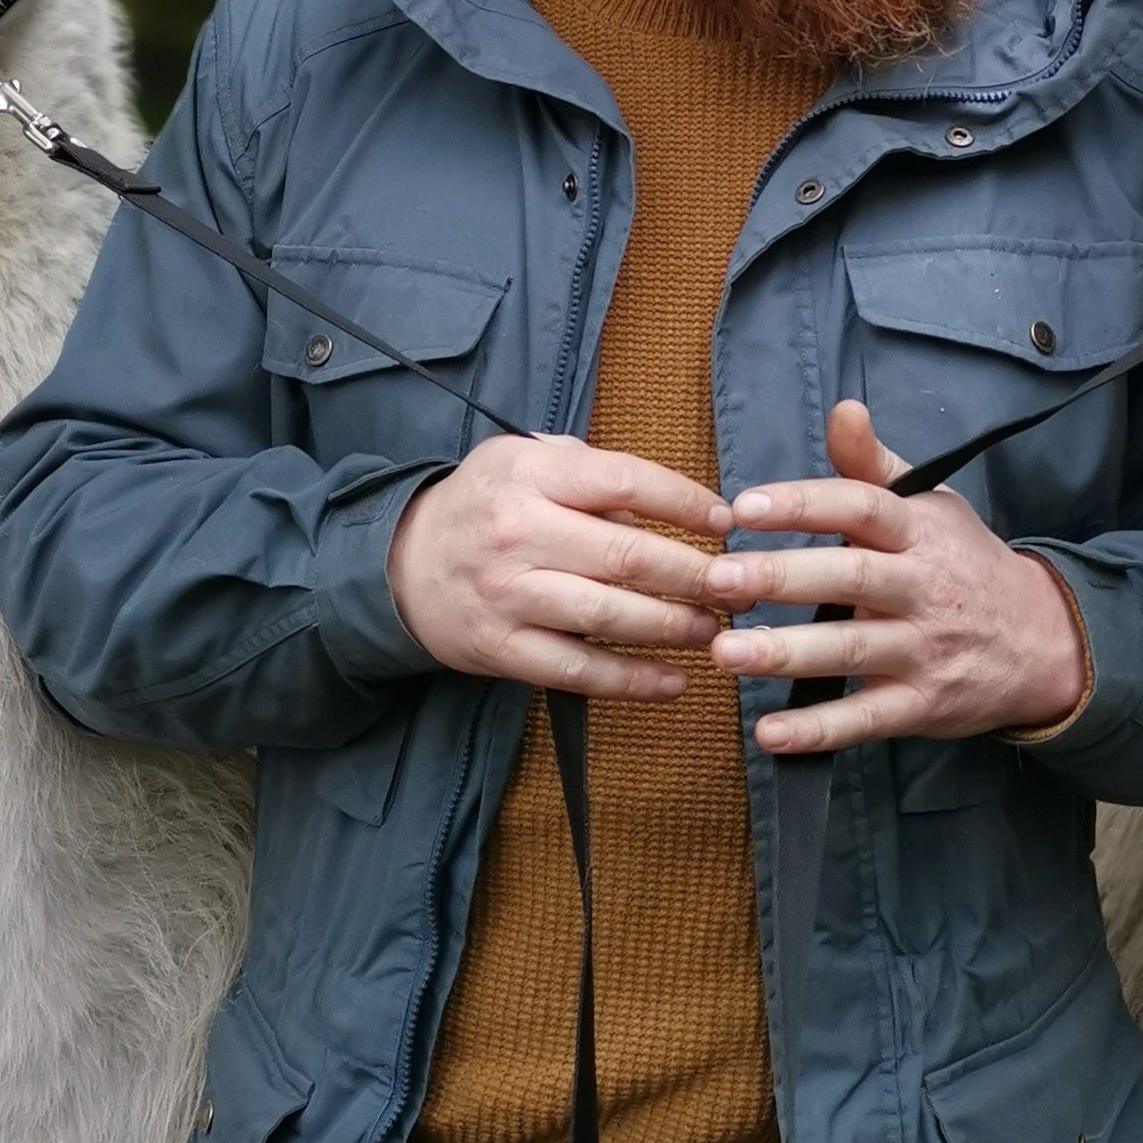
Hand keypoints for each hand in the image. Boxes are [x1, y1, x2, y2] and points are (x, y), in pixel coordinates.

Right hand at [386, 436, 738, 699]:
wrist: (400, 564)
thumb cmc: (485, 505)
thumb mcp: (527, 461)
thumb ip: (593, 475)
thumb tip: (671, 509)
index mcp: (532, 474)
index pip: (626, 482)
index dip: (685, 502)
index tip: (727, 522)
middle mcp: (519, 532)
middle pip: (627, 556)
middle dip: (697, 575)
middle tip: (742, 587)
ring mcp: (508, 595)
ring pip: (609, 616)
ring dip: (674, 627)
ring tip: (716, 631)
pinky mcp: (500, 649)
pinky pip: (578, 670)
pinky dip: (632, 681)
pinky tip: (674, 681)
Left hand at [707, 402, 1087, 752]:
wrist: (1044, 641)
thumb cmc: (963, 563)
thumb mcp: (932, 505)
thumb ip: (873, 465)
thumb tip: (842, 409)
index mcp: (918, 531)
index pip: (859, 508)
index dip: (802, 504)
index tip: (743, 507)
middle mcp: (923, 587)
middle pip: (850, 578)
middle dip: (782, 578)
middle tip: (720, 580)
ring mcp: (925, 649)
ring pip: (852, 650)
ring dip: (786, 654)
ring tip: (724, 653)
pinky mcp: (923, 704)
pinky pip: (867, 718)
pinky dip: (818, 729)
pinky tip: (769, 734)